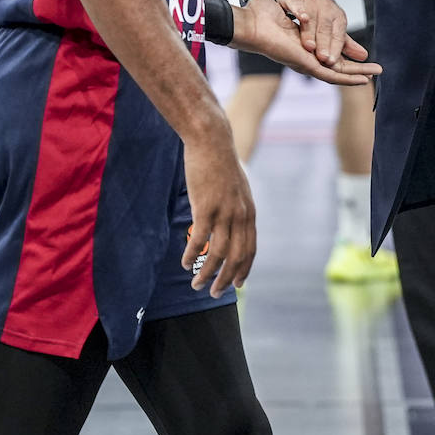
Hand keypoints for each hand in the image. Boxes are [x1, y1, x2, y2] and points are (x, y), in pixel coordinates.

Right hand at [180, 131, 255, 296]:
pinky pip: (199, 240)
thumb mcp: (237, 188)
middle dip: (225, 279)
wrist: (211, 140)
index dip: (243, 270)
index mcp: (248, 212)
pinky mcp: (205, 207)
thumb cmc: (221, 163)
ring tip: (196, 285)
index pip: (250, 249)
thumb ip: (237, 207)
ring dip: (207, 274)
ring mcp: (223, 212)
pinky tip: (184, 263)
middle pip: (236, 257)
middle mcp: (240, 215)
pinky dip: (192, 255)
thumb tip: (230, 223)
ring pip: (218, 254)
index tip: (236, 285)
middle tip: (214, 294)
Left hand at [234, 0, 380, 83]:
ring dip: (358, 75)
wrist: (252, 22)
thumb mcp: (293, 14)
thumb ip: (303, 16)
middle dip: (358, 69)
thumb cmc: (265, 16)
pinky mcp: (307, 66)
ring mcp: (307, 64)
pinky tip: (361, 80)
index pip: (331, 54)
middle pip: (338, 67)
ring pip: (338, 73)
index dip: (347, 55)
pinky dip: (347, 78)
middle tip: (377, 71)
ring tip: (375, 75)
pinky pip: (330, 75)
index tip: (363, 55)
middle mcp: (307, 58)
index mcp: (305, 48)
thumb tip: (305, 10)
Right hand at [274, 0, 347, 66]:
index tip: (332, 63)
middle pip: (325, 29)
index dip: (335, 49)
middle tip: (324, 59)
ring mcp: (310, 2)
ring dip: (311, 33)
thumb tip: (363, 56)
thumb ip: (345, 43)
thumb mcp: (334, 26)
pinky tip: (302, 18)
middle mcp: (326, 9)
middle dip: (325, 44)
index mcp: (337, 18)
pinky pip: (298, 4)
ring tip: (309, 47)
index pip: (338, 35)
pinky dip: (300, 10)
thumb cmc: (319, 10)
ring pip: (312, 19)